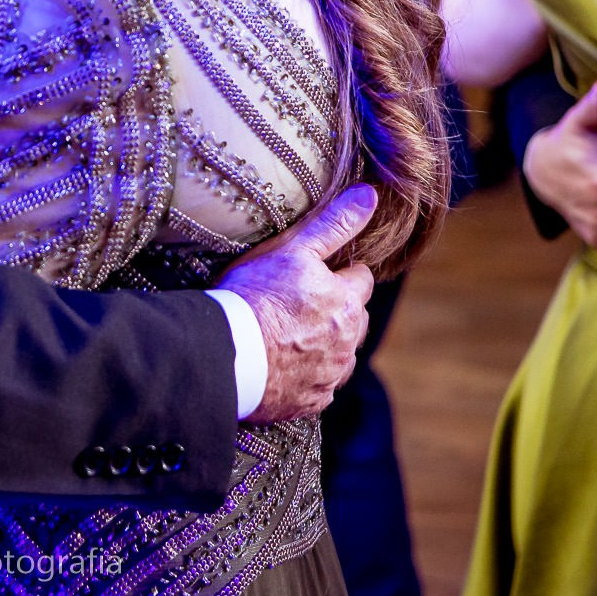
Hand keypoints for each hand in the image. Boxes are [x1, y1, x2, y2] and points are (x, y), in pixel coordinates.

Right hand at [214, 183, 377, 422]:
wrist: (226, 353)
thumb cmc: (254, 295)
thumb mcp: (291, 249)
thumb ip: (333, 223)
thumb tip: (370, 195)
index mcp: (346, 302)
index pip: (360, 279)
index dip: (341, 272)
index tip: (318, 272)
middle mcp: (346, 342)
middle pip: (356, 320)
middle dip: (340, 311)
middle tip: (304, 304)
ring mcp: (329, 375)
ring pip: (341, 356)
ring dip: (328, 346)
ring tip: (293, 336)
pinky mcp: (310, 400)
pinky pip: (320, 387)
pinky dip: (309, 376)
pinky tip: (285, 365)